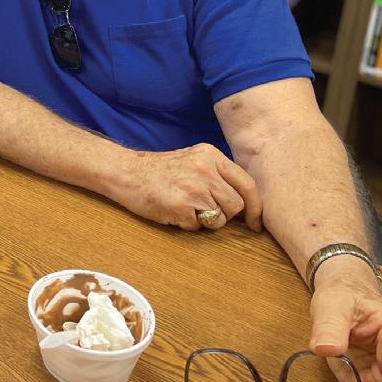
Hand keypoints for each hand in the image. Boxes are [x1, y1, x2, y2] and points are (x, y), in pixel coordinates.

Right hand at [117, 143, 262, 230]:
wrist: (125, 172)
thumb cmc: (159, 170)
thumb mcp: (193, 160)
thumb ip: (218, 175)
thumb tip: (246, 203)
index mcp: (211, 155)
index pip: (247, 184)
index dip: (256, 207)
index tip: (255, 223)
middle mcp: (205, 169)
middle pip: (236, 205)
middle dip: (225, 215)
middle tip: (204, 210)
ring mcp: (193, 188)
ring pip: (219, 219)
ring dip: (205, 220)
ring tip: (185, 207)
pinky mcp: (180, 206)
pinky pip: (197, 226)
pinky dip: (186, 224)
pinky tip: (173, 210)